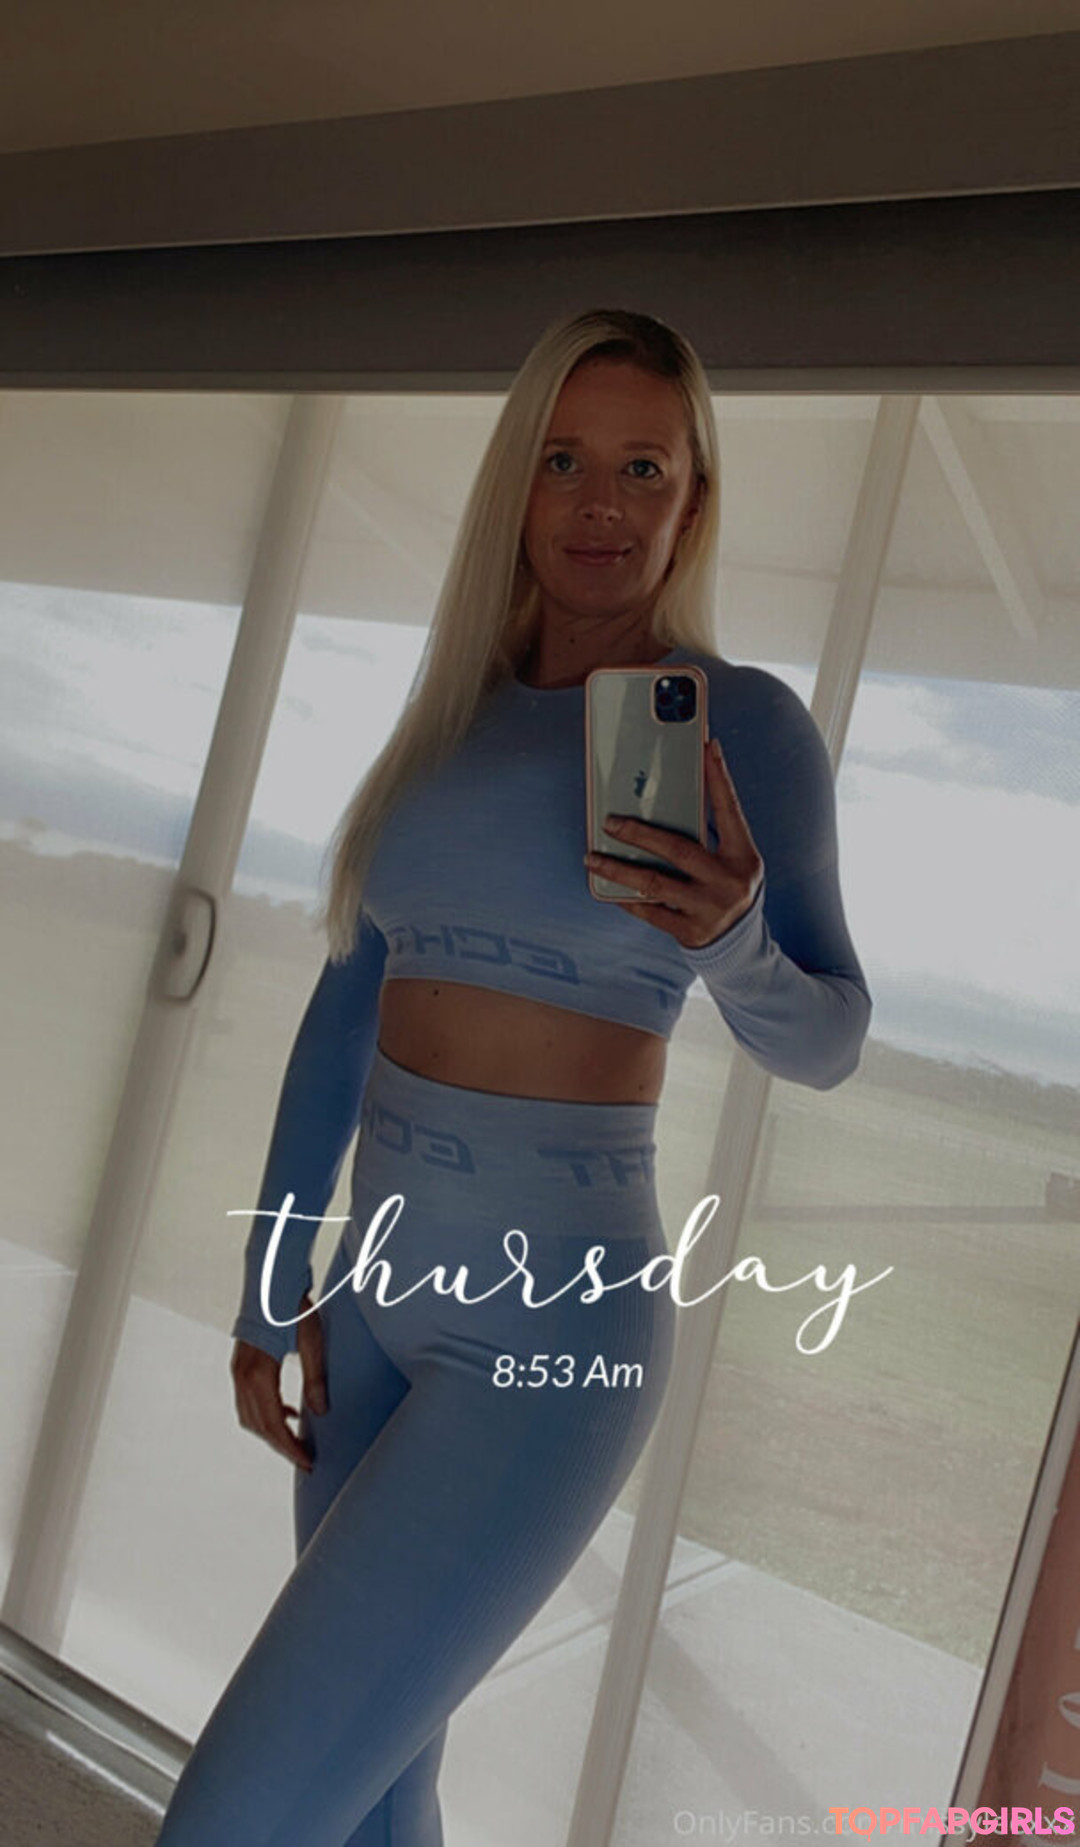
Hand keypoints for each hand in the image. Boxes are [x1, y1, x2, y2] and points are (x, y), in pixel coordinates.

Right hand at [231, 1291, 328, 1471]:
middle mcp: (242, 1376)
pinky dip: (266, 1414)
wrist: (271, 1280)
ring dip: (271, 1432)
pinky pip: (249, 1401)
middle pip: (259, 1426)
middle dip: (281, 1445)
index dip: (290, 1447)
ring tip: (297, 1441)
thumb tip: (321, 1411)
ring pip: (250, 1417)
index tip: (307, 1463)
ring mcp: (238, 1371)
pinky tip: (289, 1413)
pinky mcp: (240, 1365)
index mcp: (259, 1373)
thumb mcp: (312, 1340)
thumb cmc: (293, 1307)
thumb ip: (315, 1378)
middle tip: (305, 1459)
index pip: (273, 1424)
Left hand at [585, 737, 763, 948]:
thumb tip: (668, 798)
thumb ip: (709, 833)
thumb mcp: (732, 859)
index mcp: (743, 856)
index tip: (707, 746)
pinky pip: (650, 912)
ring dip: (618, 869)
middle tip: (609, 821)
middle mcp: (729, 881)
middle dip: (639, 834)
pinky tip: (607, 888)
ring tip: (592, 858)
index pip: (730, 809)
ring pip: (655, 883)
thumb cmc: (727, 886)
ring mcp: (709, 908)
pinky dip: (626, 898)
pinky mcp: (690, 932)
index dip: (719, 777)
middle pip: (678, 849)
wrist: (739, 943)